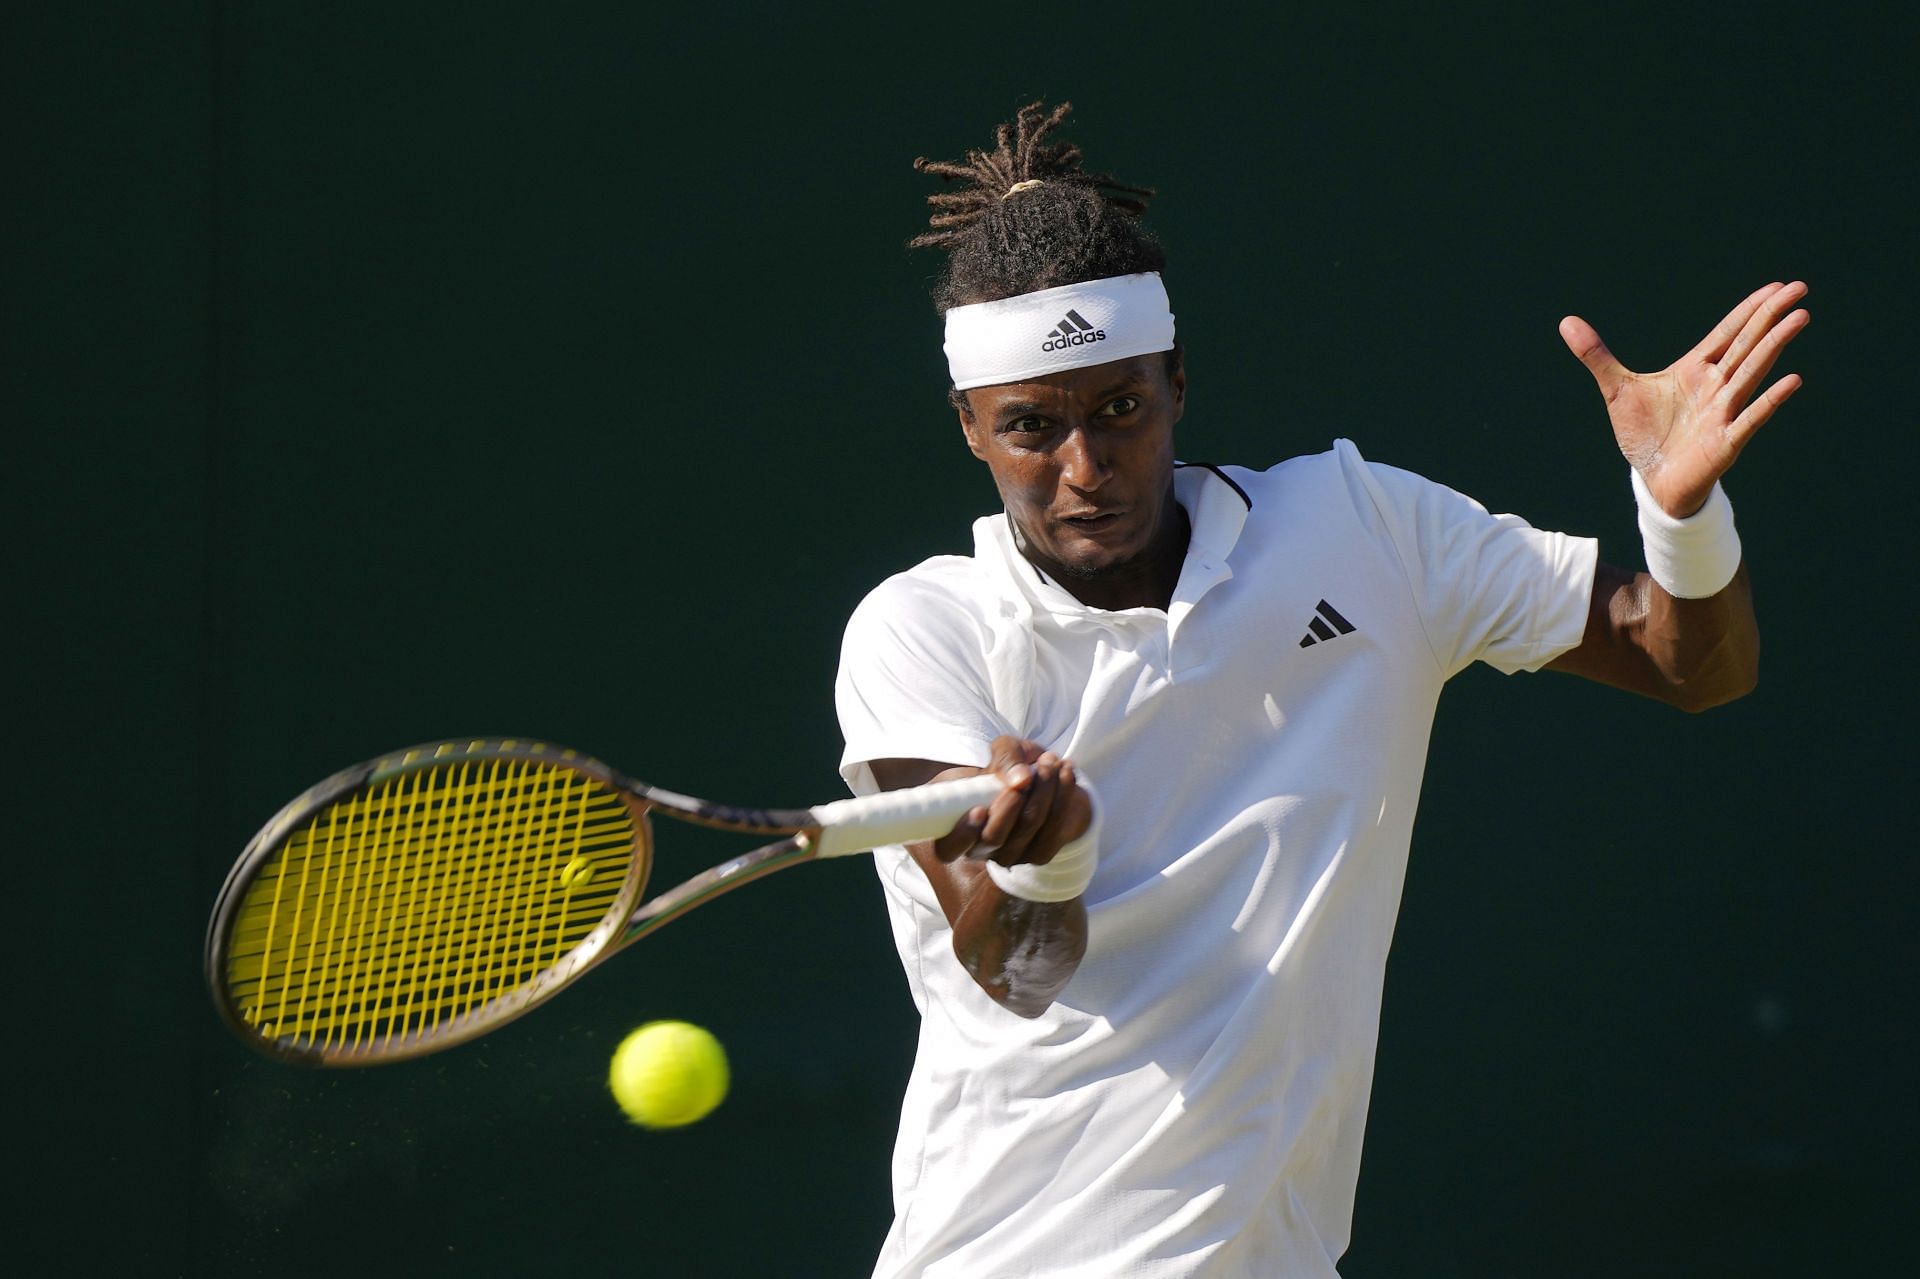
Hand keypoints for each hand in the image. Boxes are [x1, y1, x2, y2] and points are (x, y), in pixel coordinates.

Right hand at [931, 736, 1091, 868]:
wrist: (1041, 777)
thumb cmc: (1009, 766)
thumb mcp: (1004, 751)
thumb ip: (1005, 758)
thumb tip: (1021, 779)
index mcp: (956, 827)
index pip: (947, 848)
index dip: (962, 834)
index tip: (979, 808)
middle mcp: (980, 848)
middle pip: (994, 838)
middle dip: (1014, 802)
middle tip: (1028, 773)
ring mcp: (1010, 855)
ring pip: (1027, 829)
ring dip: (1044, 792)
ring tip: (1050, 761)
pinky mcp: (1039, 854)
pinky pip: (1053, 832)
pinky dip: (1063, 797)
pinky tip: (1066, 771)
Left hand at [1560, 281, 1808, 516]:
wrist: (1652, 480)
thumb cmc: (1644, 434)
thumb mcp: (1615, 390)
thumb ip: (1596, 356)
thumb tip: (1566, 322)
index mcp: (1695, 369)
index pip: (1727, 332)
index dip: (1749, 309)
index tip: (1776, 286)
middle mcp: (1716, 386)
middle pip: (1747, 344)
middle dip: (1770, 317)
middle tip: (1800, 289)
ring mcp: (1724, 412)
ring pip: (1753, 373)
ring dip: (1775, 346)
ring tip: (1800, 318)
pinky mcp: (1726, 441)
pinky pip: (1751, 418)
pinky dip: (1769, 401)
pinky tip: (1792, 381)